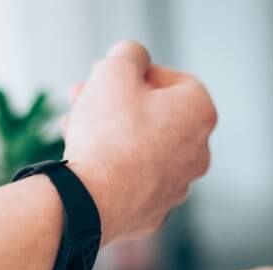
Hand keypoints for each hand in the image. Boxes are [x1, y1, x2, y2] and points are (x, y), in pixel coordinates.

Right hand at [62, 41, 216, 244]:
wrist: (90, 201)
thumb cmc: (108, 133)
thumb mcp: (114, 71)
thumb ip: (129, 53)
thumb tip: (135, 57)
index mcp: (199, 113)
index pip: (174, 80)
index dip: (136, 73)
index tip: (107, 76)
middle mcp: (199, 153)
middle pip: (155, 116)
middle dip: (116, 103)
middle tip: (81, 97)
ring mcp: (178, 187)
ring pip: (142, 148)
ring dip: (109, 132)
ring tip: (73, 125)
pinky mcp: (154, 212)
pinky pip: (133, 179)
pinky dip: (112, 166)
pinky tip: (82, 159)